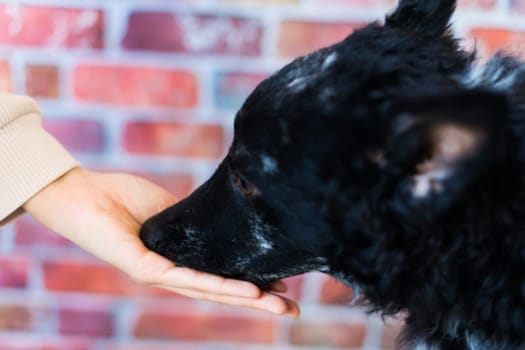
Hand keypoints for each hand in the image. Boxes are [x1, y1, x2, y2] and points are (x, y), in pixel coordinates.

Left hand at [23, 168, 299, 317]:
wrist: (80, 193)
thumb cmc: (120, 198)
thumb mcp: (168, 211)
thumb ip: (192, 221)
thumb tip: (221, 218)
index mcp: (178, 259)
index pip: (221, 275)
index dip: (252, 283)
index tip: (283, 286)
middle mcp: (171, 273)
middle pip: (221, 291)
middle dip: (259, 301)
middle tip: (293, 310)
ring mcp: (158, 274)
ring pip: (209, 291)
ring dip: (246, 298)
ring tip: (278, 304)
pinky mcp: (144, 268)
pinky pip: (186, 279)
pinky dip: (219, 285)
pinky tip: (246, 290)